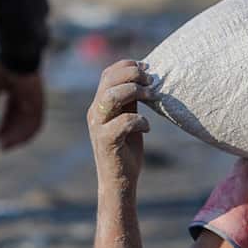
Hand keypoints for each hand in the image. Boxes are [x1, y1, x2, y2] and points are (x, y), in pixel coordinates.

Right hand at [0, 62, 44, 150]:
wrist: (13, 57)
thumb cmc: (1, 67)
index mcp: (16, 92)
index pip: (12, 114)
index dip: (5, 126)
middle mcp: (27, 98)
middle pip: (20, 121)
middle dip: (11, 135)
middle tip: (1, 146)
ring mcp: (35, 101)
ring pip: (28, 125)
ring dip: (18, 137)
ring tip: (5, 146)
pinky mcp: (39, 104)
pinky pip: (35, 123)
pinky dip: (26, 133)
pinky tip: (16, 141)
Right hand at [87, 59, 156, 193]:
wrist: (119, 181)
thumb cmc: (126, 150)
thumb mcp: (129, 120)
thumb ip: (131, 102)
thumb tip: (144, 78)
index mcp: (99, 105)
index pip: (107, 75)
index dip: (126, 66)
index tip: (146, 67)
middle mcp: (95, 113)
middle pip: (108, 81)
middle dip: (132, 75)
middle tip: (152, 80)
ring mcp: (98, 127)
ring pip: (111, 97)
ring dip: (134, 91)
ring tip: (152, 96)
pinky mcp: (106, 142)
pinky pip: (123, 122)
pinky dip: (139, 120)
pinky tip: (147, 127)